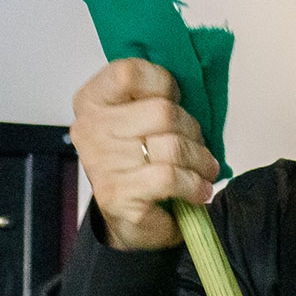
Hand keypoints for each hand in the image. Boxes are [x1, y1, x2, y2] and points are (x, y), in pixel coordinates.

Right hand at [69, 59, 220, 250]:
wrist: (128, 222)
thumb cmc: (139, 164)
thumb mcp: (141, 121)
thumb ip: (155, 98)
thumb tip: (194, 85)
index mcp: (92, 101)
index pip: (128, 73)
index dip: (163, 84)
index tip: (174, 100)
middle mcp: (90, 129)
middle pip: (161, 111)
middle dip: (192, 130)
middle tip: (197, 147)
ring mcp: (101, 163)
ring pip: (172, 146)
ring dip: (199, 160)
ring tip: (204, 170)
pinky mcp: (117, 194)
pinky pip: (170, 178)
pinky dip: (193, 185)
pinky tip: (199, 191)